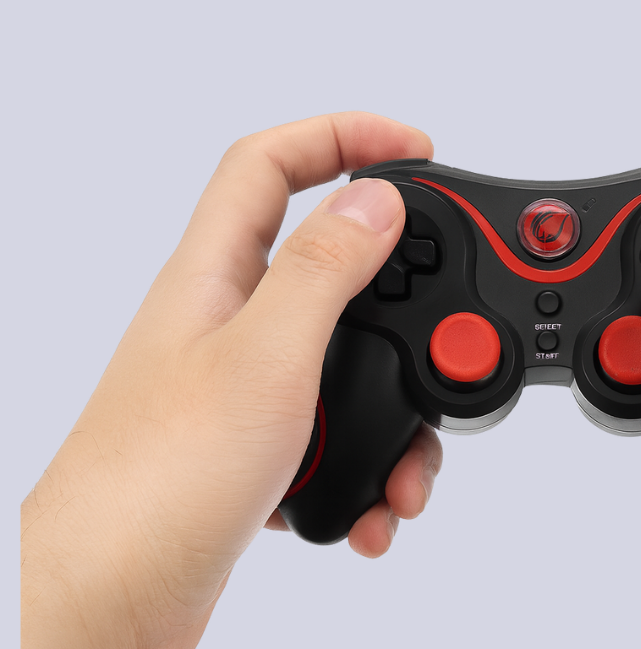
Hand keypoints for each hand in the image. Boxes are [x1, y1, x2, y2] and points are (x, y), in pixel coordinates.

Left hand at [21, 112, 442, 648]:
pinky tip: (374, 500)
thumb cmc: (155, 484)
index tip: (414, 147)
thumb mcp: (266, 358)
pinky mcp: (251, 445)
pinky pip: (331, 426)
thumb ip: (324, 270)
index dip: (342, 132)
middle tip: (445, 290)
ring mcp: (236, 381)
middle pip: (320, 249)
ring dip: (393, 396)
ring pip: (340, 351)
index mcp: (212, 272)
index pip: (271, 160)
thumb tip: (377, 197)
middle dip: (395, 273)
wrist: (103, 606)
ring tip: (412, 455)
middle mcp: (222, 316)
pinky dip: (369, 459)